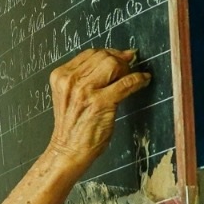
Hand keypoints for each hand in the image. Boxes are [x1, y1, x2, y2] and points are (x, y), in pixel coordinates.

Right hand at [47, 48, 151, 170]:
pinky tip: (143, 81)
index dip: (109, 54)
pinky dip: (138, 80)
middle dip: (119, 60)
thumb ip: (84, 78)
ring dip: (127, 69)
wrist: (67, 151)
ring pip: (113, 64)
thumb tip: (115, 59)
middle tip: (126, 70)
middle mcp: (71, 81)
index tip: (120, 59)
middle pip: (103, 56)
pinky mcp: (101, 103)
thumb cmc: (71, 126)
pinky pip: (126, 82)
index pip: (90, 53)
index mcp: (60, 76)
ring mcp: (85, 91)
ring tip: (131, 77)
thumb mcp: (69, 95)